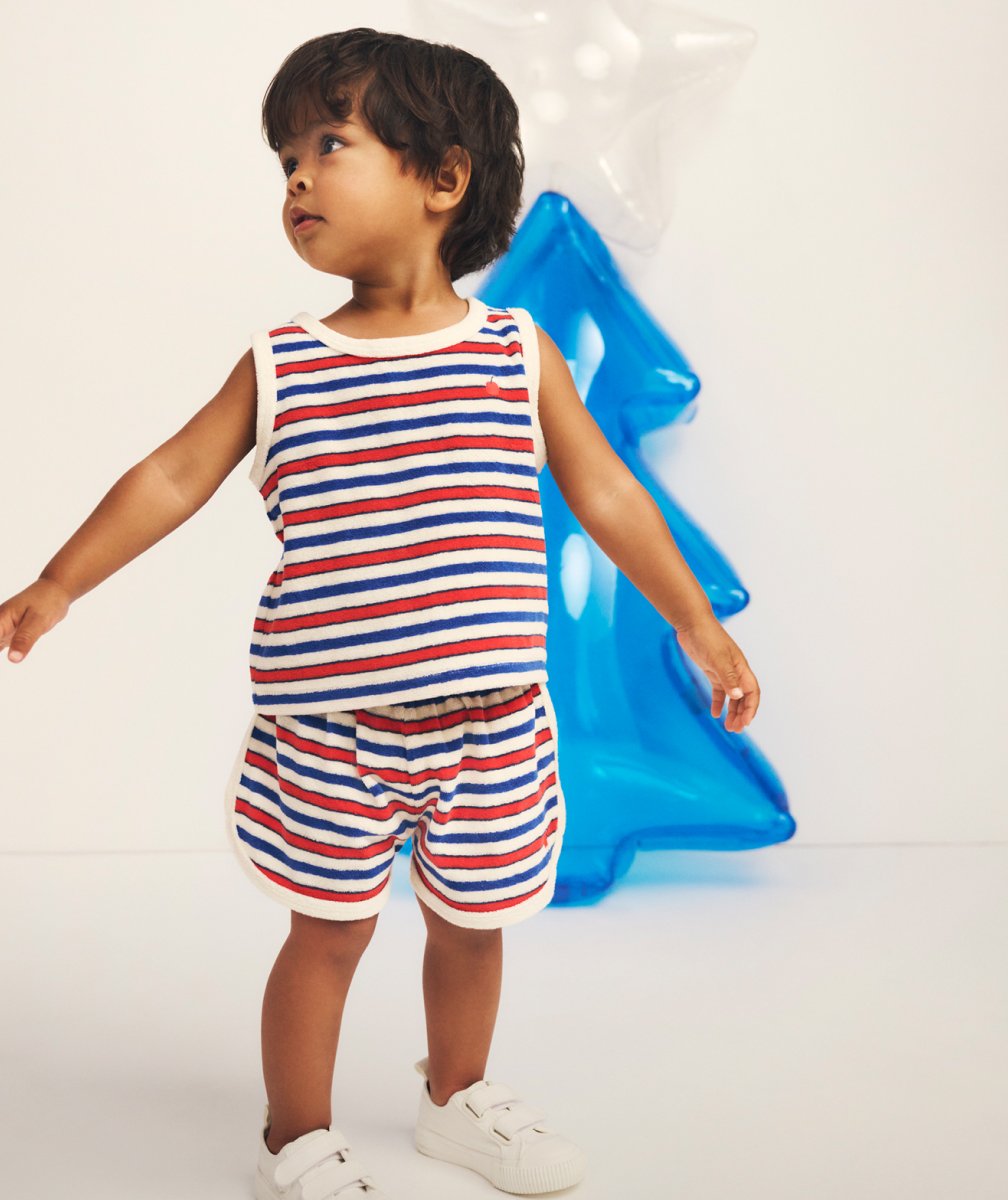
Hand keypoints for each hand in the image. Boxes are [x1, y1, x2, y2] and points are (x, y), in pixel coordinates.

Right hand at [0, 578, 72, 662]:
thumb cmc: (47, 602)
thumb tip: (13, 659)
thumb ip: (25, 639)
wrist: (55, 590)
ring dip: (0, 647)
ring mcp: (2, 629)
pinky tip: (11, 657)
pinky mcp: (9, 632)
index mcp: (0, 620)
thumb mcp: (38, 621)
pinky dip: (2, 650)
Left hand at [675, 612, 759, 732]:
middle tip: (735, 730)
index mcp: (741, 668)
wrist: (692, 623)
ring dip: (732, 711)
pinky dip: (719, 702)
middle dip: (742, 714)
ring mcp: (724, 671)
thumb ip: (728, 678)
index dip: (751, 708)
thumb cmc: (707, 637)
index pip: (752, 692)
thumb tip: (738, 696)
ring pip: (733, 696)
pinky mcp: (712, 670)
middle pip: (744, 697)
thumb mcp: (717, 659)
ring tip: (728, 727)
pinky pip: (719, 690)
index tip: (745, 723)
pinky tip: (715, 714)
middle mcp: (736, 671)